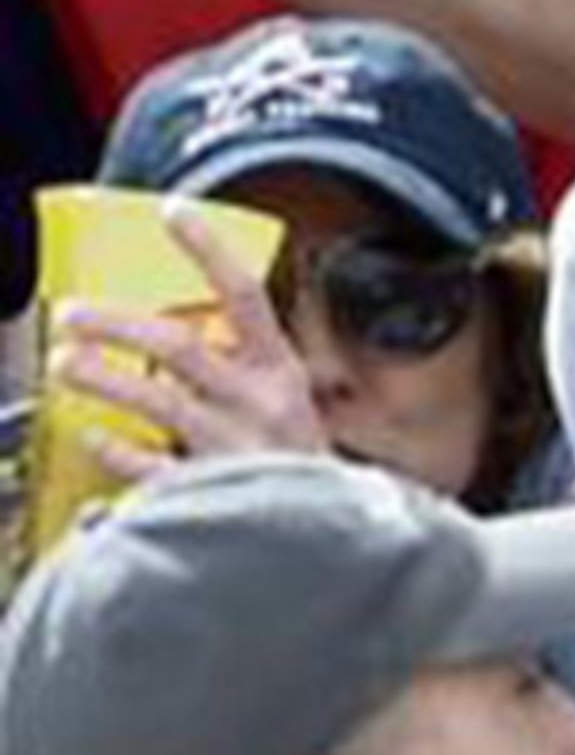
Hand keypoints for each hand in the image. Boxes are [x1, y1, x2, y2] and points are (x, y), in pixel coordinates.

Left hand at [47, 203, 328, 483]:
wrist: (329, 541)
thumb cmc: (295, 470)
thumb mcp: (282, 408)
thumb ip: (234, 371)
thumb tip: (164, 341)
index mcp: (281, 374)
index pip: (247, 297)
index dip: (210, 251)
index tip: (174, 213)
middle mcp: (262, 405)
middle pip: (181, 346)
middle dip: (117, 324)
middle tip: (71, 315)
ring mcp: (237, 448)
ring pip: (161, 400)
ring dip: (104, 377)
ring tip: (64, 364)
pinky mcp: (215, 493)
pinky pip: (152, 466)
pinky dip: (116, 450)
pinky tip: (92, 435)